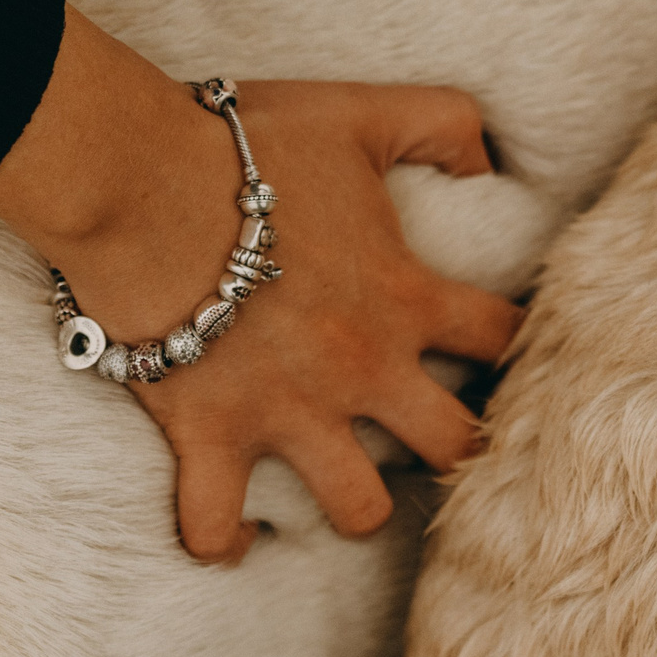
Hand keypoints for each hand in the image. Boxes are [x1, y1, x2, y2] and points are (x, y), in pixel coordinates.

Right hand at [0, 8, 521, 560]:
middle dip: (459, 451)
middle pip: (453, 447)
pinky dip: (220, 540)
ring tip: (353, 492)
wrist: (139, 180)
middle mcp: (361, 369)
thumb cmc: (248, 147)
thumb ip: (442, 122)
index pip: (501, 339)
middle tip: (441, 443)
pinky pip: (214, 522)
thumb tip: (485, 161)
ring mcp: (287, 413)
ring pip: (357, 508)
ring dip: (360, 507)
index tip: (504, 356)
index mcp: (405, 298)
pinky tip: (233, 542)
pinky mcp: (209, 436)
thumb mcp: (362, 114)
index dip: (517, 349)